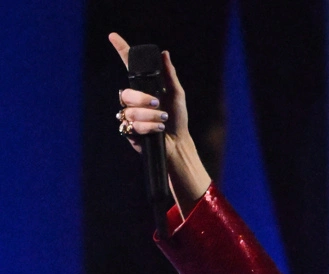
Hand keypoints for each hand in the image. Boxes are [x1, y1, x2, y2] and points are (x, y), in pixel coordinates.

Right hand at [110, 32, 186, 154]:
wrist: (177, 143)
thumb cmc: (177, 119)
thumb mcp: (176, 95)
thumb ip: (169, 76)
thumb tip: (165, 53)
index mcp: (143, 88)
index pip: (129, 66)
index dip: (121, 51)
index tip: (113, 36)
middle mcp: (133, 100)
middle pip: (126, 93)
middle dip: (142, 100)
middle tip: (158, 105)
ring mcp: (129, 115)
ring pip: (129, 111)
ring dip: (149, 117)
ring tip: (163, 120)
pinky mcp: (128, 131)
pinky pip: (132, 125)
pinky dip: (148, 127)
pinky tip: (158, 130)